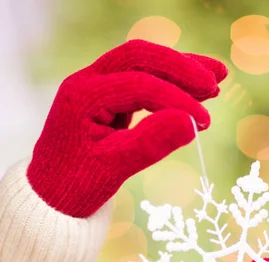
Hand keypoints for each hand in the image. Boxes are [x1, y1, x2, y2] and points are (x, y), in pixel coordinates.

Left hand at [27, 40, 227, 217]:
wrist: (52, 197)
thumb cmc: (77, 185)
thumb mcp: (114, 169)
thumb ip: (150, 144)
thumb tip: (191, 124)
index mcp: (83, 95)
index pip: (139, 85)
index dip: (176, 100)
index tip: (203, 122)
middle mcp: (87, 82)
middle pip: (140, 57)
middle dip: (180, 68)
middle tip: (215, 83)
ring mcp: (96, 86)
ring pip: (142, 63)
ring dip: (179, 69)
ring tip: (216, 80)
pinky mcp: (107, 97)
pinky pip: (141, 79)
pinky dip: (168, 83)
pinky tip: (194, 91)